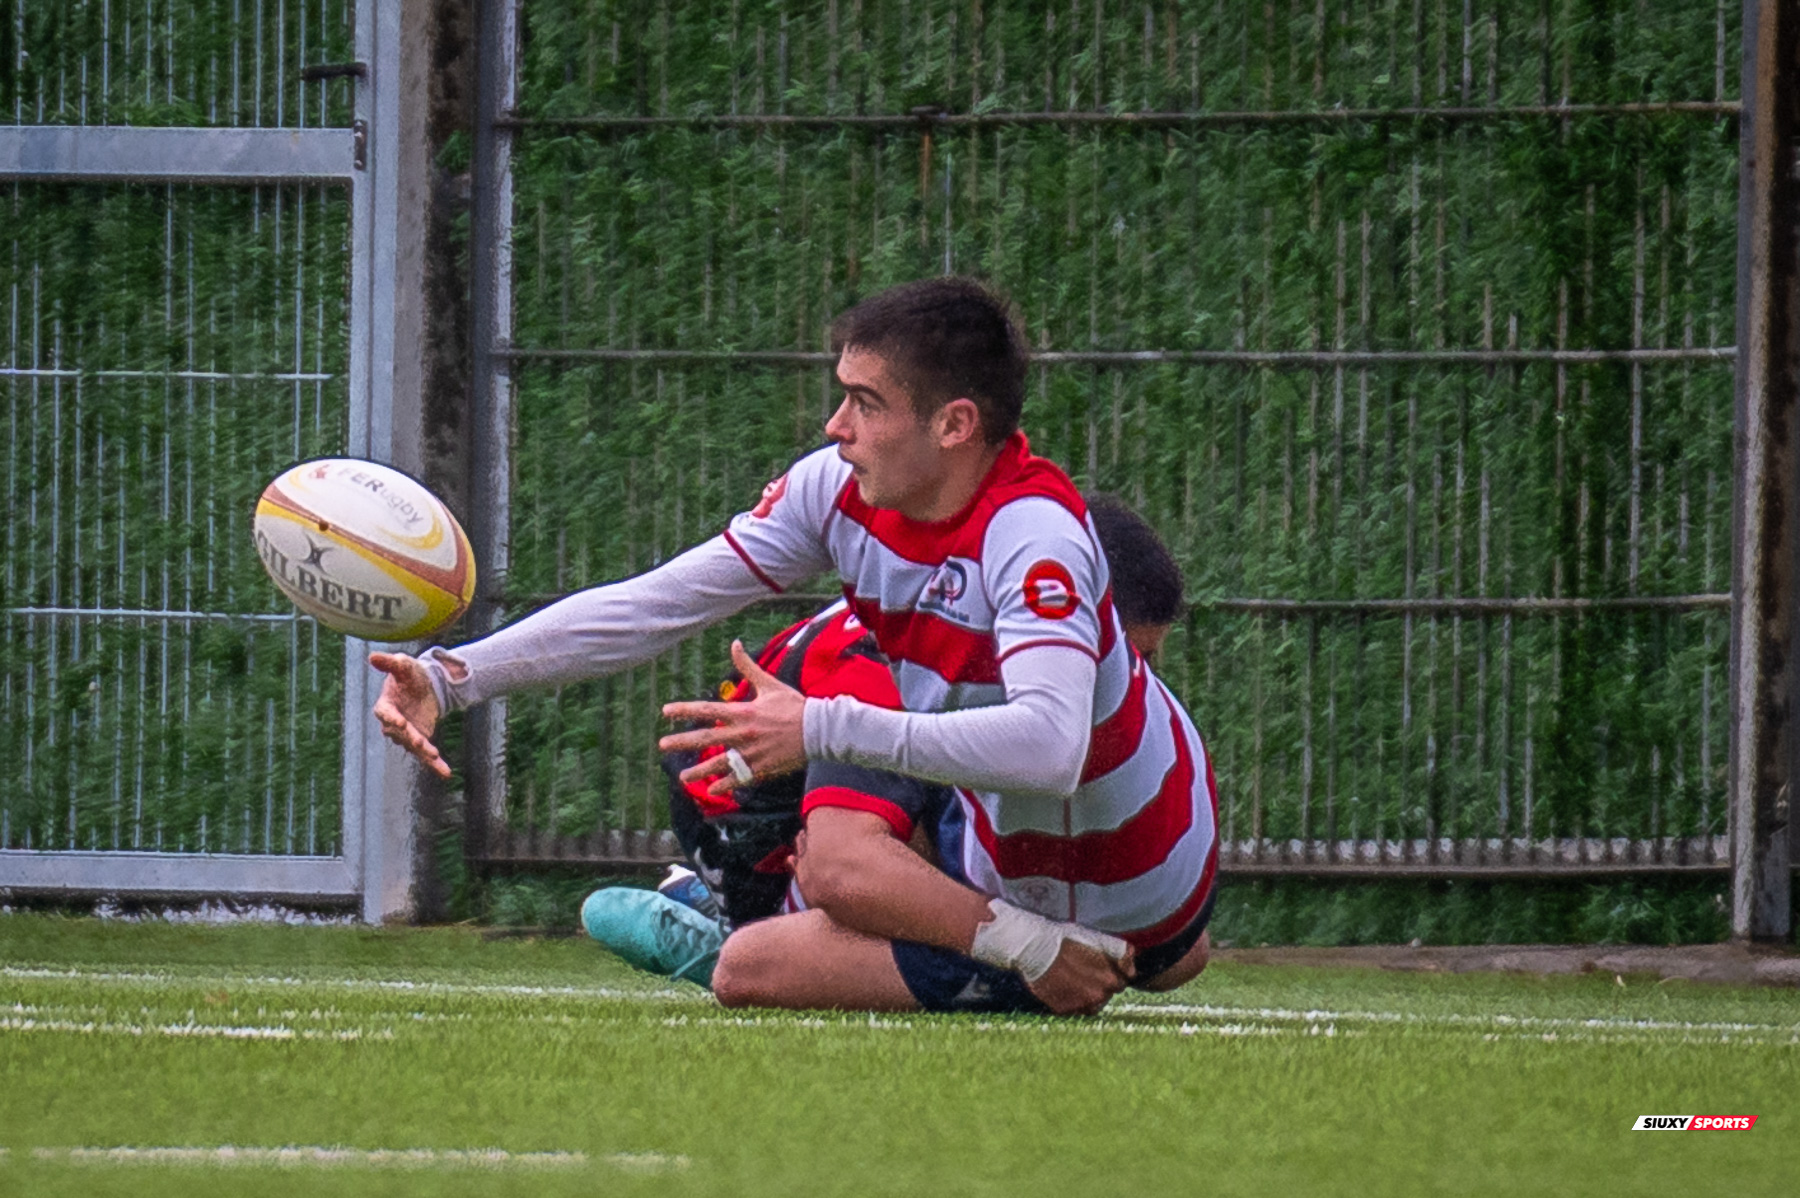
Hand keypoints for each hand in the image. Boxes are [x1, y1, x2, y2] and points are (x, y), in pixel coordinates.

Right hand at [369, 652, 448, 778]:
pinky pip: (426, 755)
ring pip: (414, 747)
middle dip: (410, 738)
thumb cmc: (409, 674)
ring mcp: (407, 735)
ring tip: (435, 758)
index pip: (386, 714)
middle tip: (420, 743)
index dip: (392, 719)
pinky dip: (435, 765)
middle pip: (400, 733)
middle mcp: (393, 724)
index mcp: (385, 706)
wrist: (424, 685)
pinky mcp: (420, 741)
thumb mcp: (403, 665)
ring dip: (424, 753)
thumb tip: (373, 656)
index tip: (400, 722)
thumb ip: (390, 662)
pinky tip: (445, 773)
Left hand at [658, 640, 806, 795]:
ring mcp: (750, 753)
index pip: (707, 710)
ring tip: (683, 778)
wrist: (818, 730)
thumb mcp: (770, 684)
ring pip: (718, 764)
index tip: (666, 711)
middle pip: (705, 739)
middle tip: (662, 745)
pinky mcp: (761, 768)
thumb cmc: (794, 706)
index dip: (684, 710)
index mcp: (743, 712)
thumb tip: (735, 644)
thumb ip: (748, 666)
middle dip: (682, 742)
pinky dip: (725, 786)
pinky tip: (712, 792)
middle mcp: (742, 734)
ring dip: (699, 772)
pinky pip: (738, 779)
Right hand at [1026, 938, 1135, 1016]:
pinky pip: (1076, 1008)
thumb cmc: (1065, 938)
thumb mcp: (1097, 939)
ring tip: (1075, 978)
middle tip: (1087, 969)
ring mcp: (1082, 1005)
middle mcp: (1100, 995)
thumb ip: (1117, 953)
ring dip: (1090, 993)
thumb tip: (1131, 964)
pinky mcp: (1066, 1010)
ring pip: (1095, 1003)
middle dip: (1103, 982)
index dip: (1117, 970)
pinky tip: (1064, 985)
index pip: (1126, 978)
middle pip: (1110, 991)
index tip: (1107, 964)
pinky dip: (1073, 999)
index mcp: (1112, 977)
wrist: (1036, 949)